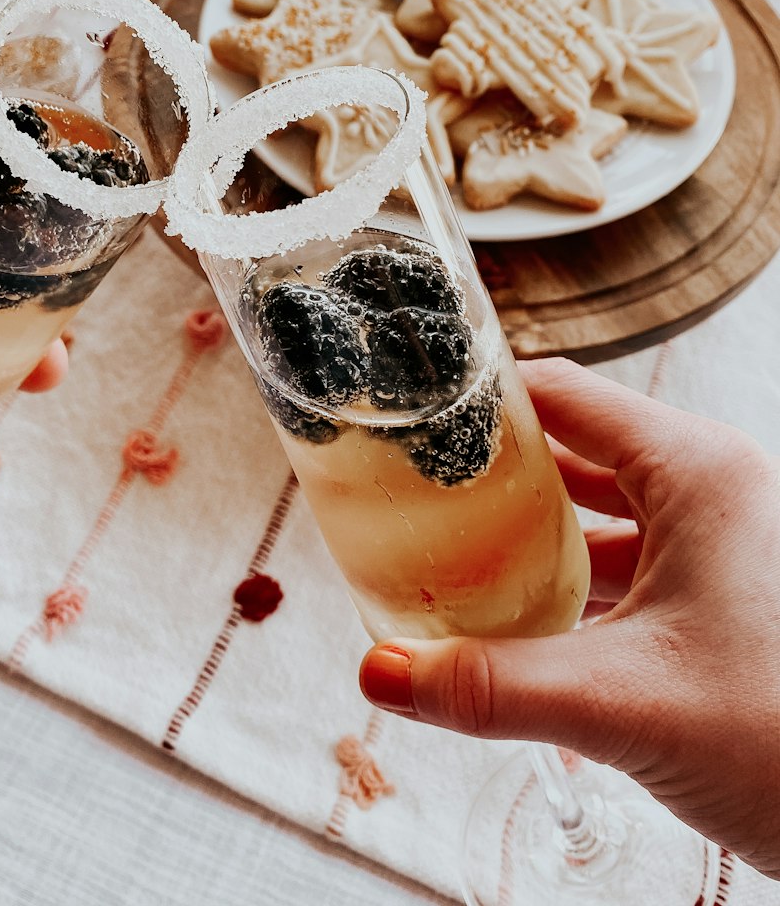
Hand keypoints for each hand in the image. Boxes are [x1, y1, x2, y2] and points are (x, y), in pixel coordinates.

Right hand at [358, 357, 779, 878]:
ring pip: (593, 512)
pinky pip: (619, 562)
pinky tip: (513, 617)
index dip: (482, 401)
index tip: (413, 418)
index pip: (563, 395)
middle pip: (571, 449)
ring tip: (447, 552)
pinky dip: (562, 582)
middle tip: (413, 491)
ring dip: (523, 534)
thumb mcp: (621, 703)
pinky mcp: (715, 593)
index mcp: (698, 470)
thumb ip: (489, 685)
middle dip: (490, 472)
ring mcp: (717, 542)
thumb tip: (380, 672)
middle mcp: (710, 489)